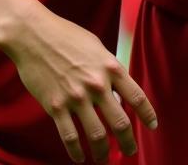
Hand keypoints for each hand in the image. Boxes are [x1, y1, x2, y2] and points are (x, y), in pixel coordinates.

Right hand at [2, 0, 156, 162]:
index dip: (147, 115)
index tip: (153, 126)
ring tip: (105, 160)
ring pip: (96, 135)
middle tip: (130, 151)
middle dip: (127, 142)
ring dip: (103, 152)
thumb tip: (118, 91)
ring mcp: (76, 97)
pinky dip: (76, 152)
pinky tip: (80, 158)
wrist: (34, 35)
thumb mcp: (97, 48)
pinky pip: (69, 136)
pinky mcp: (55, 107)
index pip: (137, 97)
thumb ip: (109, 69)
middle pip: (120, 122)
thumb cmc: (68, 37)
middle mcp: (97, 84)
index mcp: (111, 67)